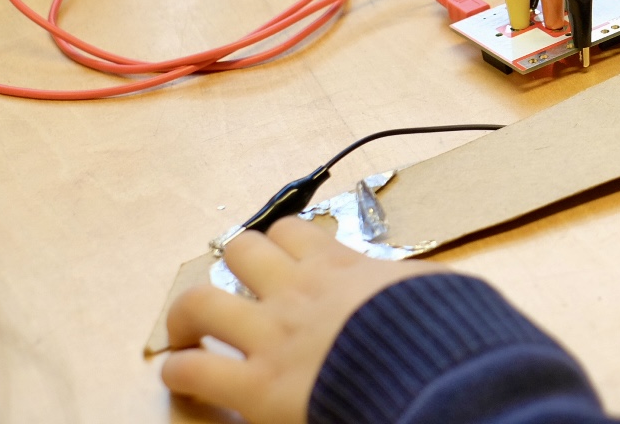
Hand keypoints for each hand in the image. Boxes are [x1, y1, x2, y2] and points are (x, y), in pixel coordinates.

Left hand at [162, 218, 441, 422]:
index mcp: (338, 268)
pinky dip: (180, 371)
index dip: (279, 244)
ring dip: (188, 314)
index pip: (290, 232)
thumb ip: (408, 278)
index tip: (282, 260)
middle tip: (234, 289)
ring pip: (199, 300)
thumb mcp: (434, 285)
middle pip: (240, 250)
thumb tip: (415, 281)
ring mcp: (269, 337)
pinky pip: (192, 370)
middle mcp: (295, 293)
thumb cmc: (439, 330)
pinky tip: (184, 376)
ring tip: (187, 330)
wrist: (426, 371)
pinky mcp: (254, 387)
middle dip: (232, 268)